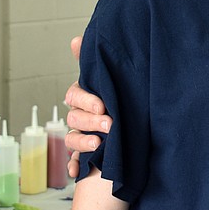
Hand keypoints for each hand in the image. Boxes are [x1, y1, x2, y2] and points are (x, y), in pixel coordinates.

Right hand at [65, 35, 111, 177]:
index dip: (86, 100)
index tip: (102, 104)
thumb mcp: (111, 77)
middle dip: (90, 121)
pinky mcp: (85, 152)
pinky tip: (76, 170)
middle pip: (74, 118)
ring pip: (71, 138)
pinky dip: (73, 165)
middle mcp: (79, 115)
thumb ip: (97, 61)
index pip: (75, 96)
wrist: (137, 120)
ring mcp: (81, 134)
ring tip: (98, 144)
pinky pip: (74, 160)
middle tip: (109, 123)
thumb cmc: (119, 93)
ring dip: (82, 142)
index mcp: (84, 95)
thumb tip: (76, 39)